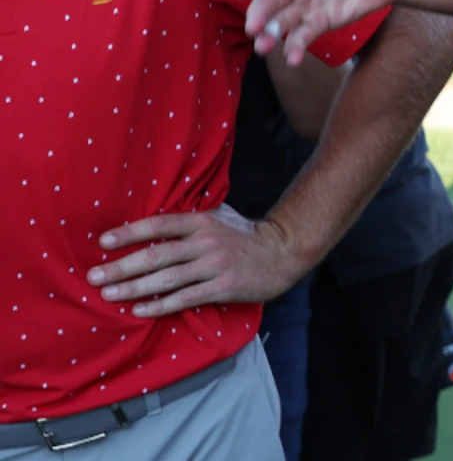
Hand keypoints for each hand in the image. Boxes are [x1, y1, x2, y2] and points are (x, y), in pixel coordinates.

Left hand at [87, 205, 305, 317]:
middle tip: (94, 276)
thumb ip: (190, 220)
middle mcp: (206, 242)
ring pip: (166, 279)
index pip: (160, 224)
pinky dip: (160, 305)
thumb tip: (153, 223)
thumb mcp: (220, 218)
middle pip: (156, 255)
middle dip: (121, 267)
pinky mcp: (223, 287)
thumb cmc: (245, 237)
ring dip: (134, 288)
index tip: (104, 242)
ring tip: (109, 295)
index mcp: (202, 222)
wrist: (282, 254)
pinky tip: (140, 310)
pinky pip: (185, 298)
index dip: (130, 232)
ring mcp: (215, 266)